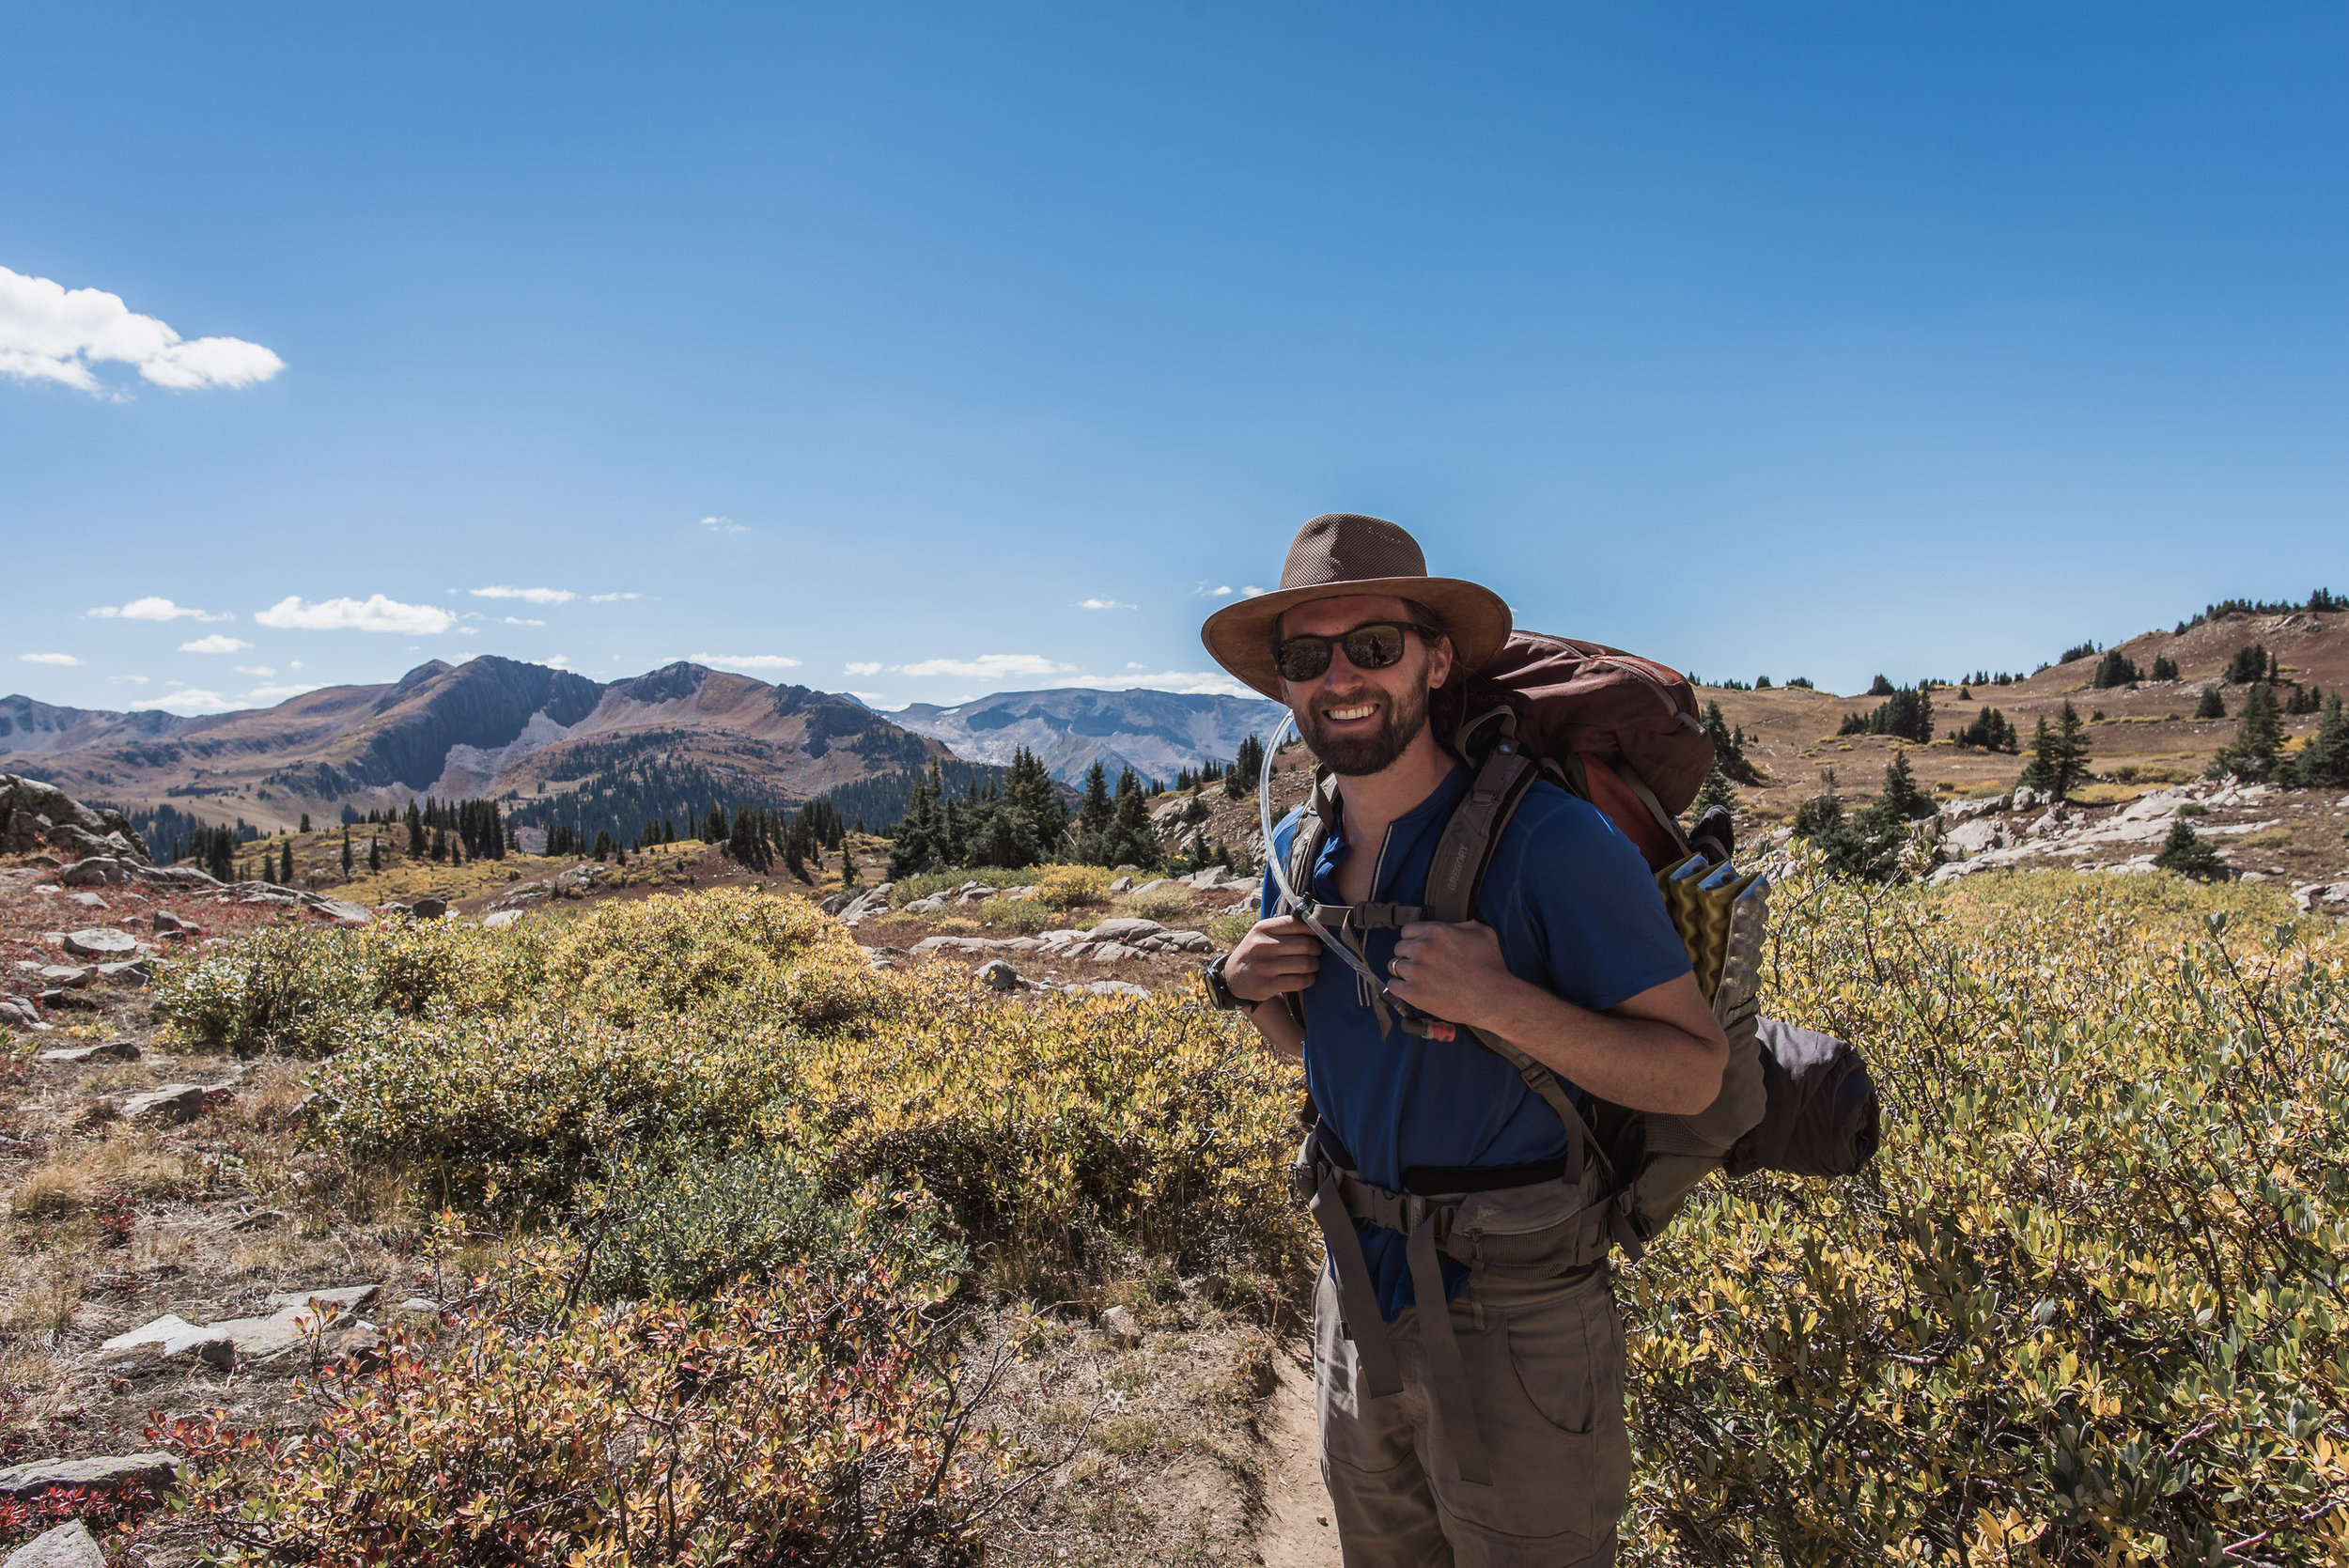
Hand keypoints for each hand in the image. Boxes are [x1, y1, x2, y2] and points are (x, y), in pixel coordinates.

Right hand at [1223, 915, 1321, 1002]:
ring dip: (1315, 965)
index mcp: (1263, 928)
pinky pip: (1298, 981)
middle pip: (1305, 944)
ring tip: (1313, 965)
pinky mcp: (1266, 985)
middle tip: (1316, 953)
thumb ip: (1285, 929)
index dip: (1314, 930)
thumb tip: (1319, 925)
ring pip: (1305, 963)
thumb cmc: (1256, 952)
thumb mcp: (1262, 934)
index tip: (1319, 935)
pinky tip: (1308, 978)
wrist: (1233, 977)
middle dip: (1317, 950)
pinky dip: (1309, 979)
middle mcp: (1262, 945)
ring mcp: (1263, 966)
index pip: (1298, 923)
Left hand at [1387, 920, 1521, 1031]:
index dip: (1414, 939)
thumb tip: (1452, 926)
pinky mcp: (1412, 992)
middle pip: (1399, 948)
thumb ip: (1461, 924)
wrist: (1493, 997)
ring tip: (1418, 978)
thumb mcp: (1482, 932)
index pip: (1407, 930)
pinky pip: (1392, 986)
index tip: (1420, 948)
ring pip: (1395, 966)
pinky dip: (1399, 987)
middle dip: (1409, 955)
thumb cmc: (1491, 966)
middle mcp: (1422, 948)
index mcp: (1436, 931)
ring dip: (1404, 971)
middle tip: (1422, 964)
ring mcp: (1416, 971)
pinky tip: (1410, 988)